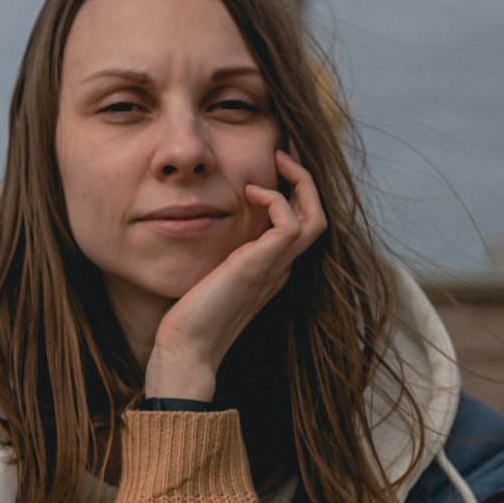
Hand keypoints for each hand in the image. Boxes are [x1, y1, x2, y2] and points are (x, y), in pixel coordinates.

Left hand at [144, 151, 325, 400]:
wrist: (186, 348)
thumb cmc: (189, 316)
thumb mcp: (208, 272)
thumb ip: (218, 251)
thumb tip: (201, 219)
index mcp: (272, 268)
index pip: (301, 223)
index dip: (294, 191)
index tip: (271, 167)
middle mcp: (280, 267)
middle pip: (317, 215)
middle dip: (304, 179)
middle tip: (281, 154)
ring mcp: (275, 268)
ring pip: (315, 217)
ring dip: (300, 182)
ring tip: (276, 162)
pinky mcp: (261, 266)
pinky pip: (291, 224)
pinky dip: (277, 200)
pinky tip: (250, 193)